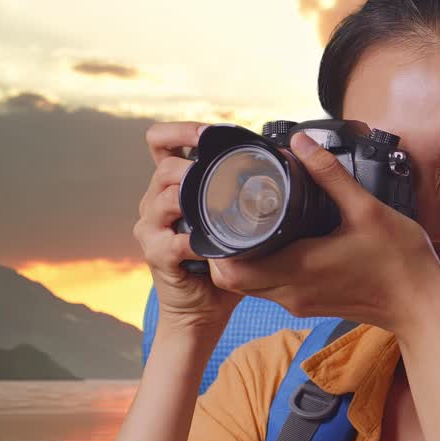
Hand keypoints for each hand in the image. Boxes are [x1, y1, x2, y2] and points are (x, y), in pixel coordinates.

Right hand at [133, 121, 244, 334]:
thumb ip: (245, 195)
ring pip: (165, 196)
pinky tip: (214, 246)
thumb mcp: (233, 221)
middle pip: (164, 166)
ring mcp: (152, 228)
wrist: (202, 309)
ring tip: (219, 204)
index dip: (181, 131)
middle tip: (223, 171)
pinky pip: (174, 241)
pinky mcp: (157, 254)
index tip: (209, 133)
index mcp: (173, 187)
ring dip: (194, 197)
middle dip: (194, 165)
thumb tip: (287, 168)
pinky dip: (197, 241)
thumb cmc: (221, 263)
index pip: (161, 143)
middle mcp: (155, 202)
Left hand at [205, 131, 439, 337]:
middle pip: (233, 279)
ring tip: (252, 222)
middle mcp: (292, 292)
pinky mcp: (310, 304)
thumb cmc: (401, 262)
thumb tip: (301, 142)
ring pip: (250, 286)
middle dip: (225, 247)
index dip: (217, 244)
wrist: (421, 307)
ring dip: (243, 259)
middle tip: (231, 212)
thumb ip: (329, 174)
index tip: (222, 213)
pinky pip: (271, 288)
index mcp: (299, 268)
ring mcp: (300, 302)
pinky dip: (264, 267)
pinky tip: (280, 240)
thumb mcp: (366, 209)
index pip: (231, 270)